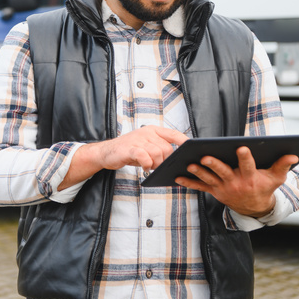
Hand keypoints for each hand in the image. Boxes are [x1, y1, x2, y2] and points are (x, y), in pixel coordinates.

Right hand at [59, 126, 187, 189]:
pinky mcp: (130, 148)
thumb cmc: (128, 151)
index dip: (184, 141)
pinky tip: (144, 168)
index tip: (192, 149)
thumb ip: (159, 149)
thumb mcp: (145, 146)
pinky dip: (147, 164)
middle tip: (157, 166)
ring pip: (157, 153)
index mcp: (153, 130)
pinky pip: (145, 156)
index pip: (173, 134)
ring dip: (156, 164)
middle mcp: (146, 132)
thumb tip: (176, 160)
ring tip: (149, 167)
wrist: (106, 152)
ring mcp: (138, 139)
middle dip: (165, 161)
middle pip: (167, 148)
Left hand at [174, 146, 297, 217]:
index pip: (248, 166)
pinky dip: (188, 182)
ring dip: (198, 172)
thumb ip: (283, 165)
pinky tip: (177, 177)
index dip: (245, 157)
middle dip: (214, 164)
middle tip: (205, 156)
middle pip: (223, 172)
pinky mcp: (214, 191)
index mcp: (250, 178)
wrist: (254, 208)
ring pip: (209, 179)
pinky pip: (200, 187)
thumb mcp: (277, 178)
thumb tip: (293, 155)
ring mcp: (223, 188)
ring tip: (188, 164)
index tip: (241, 147)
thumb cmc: (265, 188)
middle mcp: (235, 183)